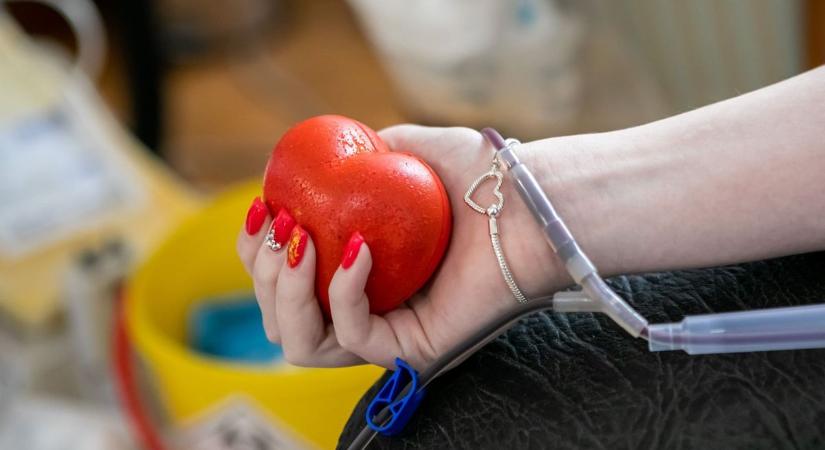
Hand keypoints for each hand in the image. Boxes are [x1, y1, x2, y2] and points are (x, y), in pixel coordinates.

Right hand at [236, 125, 564, 369]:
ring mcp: (389, 336)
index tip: (264, 210)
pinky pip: (354, 337)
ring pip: (303, 344)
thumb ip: (363, 156)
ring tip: (301, 242)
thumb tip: (321, 157)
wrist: (525, 198)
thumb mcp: (406, 151)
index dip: (257, 254)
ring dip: (285, 291)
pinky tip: (359, 247)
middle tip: (280, 227)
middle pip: (282, 319)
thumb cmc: (477, 176)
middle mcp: (369, 312)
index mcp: (358, 276)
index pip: (286, 286)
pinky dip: (344, 290)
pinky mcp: (412, 349)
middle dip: (263, 274)